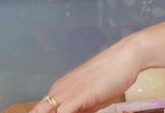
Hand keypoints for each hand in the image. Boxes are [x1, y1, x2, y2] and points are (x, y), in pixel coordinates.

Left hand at [27, 35, 143, 112]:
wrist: (125, 57)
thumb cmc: (112, 75)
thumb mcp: (93, 100)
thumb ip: (81, 110)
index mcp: (59, 89)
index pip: (41, 109)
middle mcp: (59, 90)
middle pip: (39, 110)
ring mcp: (66, 92)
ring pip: (45, 112)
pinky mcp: (77, 96)